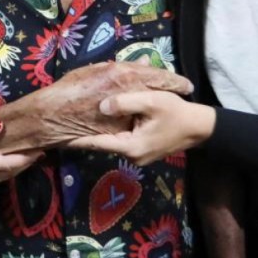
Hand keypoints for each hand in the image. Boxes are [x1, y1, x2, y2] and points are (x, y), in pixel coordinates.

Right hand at [0, 120, 39, 188]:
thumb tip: (1, 127)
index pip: (6, 164)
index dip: (24, 159)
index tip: (39, 151)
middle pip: (5, 175)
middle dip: (23, 165)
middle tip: (40, 154)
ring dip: (13, 170)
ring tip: (28, 159)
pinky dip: (1, 173)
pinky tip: (6, 165)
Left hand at [67, 91, 215, 164]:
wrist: (200, 128)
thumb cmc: (177, 113)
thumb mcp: (151, 101)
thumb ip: (125, 102)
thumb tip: (101, 106)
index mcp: (130, 147)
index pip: (96, 143)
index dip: (76, 139)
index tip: (57, 136)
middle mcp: (130, 156)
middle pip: (102, 142)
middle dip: (84, 132)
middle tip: (64, 122)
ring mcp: (136, 155)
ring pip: (111, 139)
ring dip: (98, 130)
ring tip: (77, 119)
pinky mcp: (141, 150)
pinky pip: (120, 139)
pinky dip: (111, 130)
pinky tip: (103, 118)